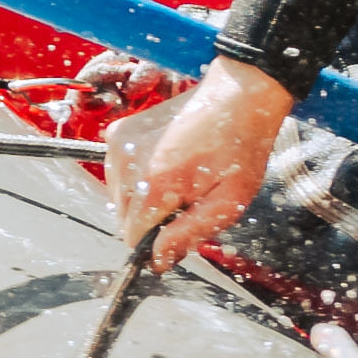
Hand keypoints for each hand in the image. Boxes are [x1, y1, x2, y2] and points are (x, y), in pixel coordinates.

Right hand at [106, 59, 297, 269]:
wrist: (237, 96)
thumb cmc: (240, 147)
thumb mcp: (229, 201)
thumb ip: (189, 234)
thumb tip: (157, 261)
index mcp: (155, 184)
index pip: (132, 238)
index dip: (155, 243)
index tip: (176, 233)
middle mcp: (128, 164)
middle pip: (125, 220)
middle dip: (153, 220)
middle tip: (188, 199)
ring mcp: (119, 146)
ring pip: (120, 199)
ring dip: (145, 199)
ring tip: (180, 178)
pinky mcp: (117, 134)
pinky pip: (118, 175)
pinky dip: (138, 177)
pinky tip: (168, 163)